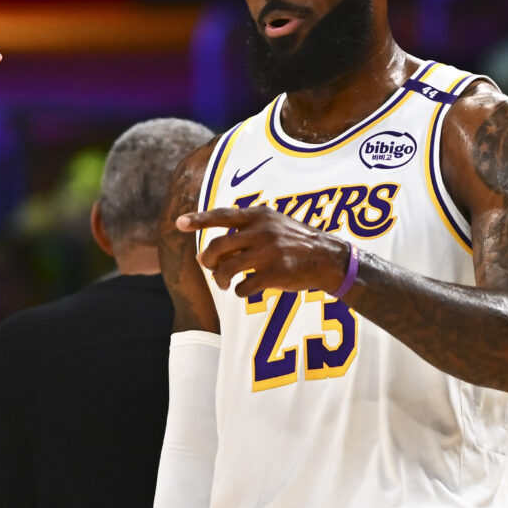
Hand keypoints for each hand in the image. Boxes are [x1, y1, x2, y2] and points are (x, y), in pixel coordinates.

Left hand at [178, 205, 348, 298]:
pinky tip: (245, 290)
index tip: (179, 223)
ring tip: (224, 284)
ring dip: (220, 279)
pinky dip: (240, 291)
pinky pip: (243, 287)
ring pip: (226, 269)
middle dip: (208, 262)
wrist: (329, 258)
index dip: (199, 220)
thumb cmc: (296, 242)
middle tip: (211, 269)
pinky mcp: (274, 273)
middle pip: (217, 247)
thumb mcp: (274, 224)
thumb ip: (244, 232)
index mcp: (259, 215)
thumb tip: (207, 250)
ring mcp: (268, 252)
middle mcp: (261, 231)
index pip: (222, 216)